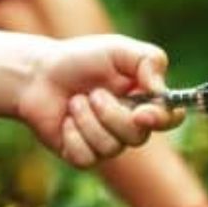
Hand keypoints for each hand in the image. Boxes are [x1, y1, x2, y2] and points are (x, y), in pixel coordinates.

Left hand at [17, 35, 181, 167]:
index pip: (170, 118)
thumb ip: (149, 61)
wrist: (38, 74)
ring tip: (74, 101)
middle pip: (138, 137)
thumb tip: (162, 92)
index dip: (162, 119)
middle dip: (112, 114)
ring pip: (111, 149)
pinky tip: (64, 120)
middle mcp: (128, 125)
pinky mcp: (82, 156)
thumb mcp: (118, 49)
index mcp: (143, 100)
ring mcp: (106, 143)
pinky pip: (87, 158)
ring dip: (87, 120)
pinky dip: (72, 135)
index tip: (142, 113)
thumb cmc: (80, 59)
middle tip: (93, 93)